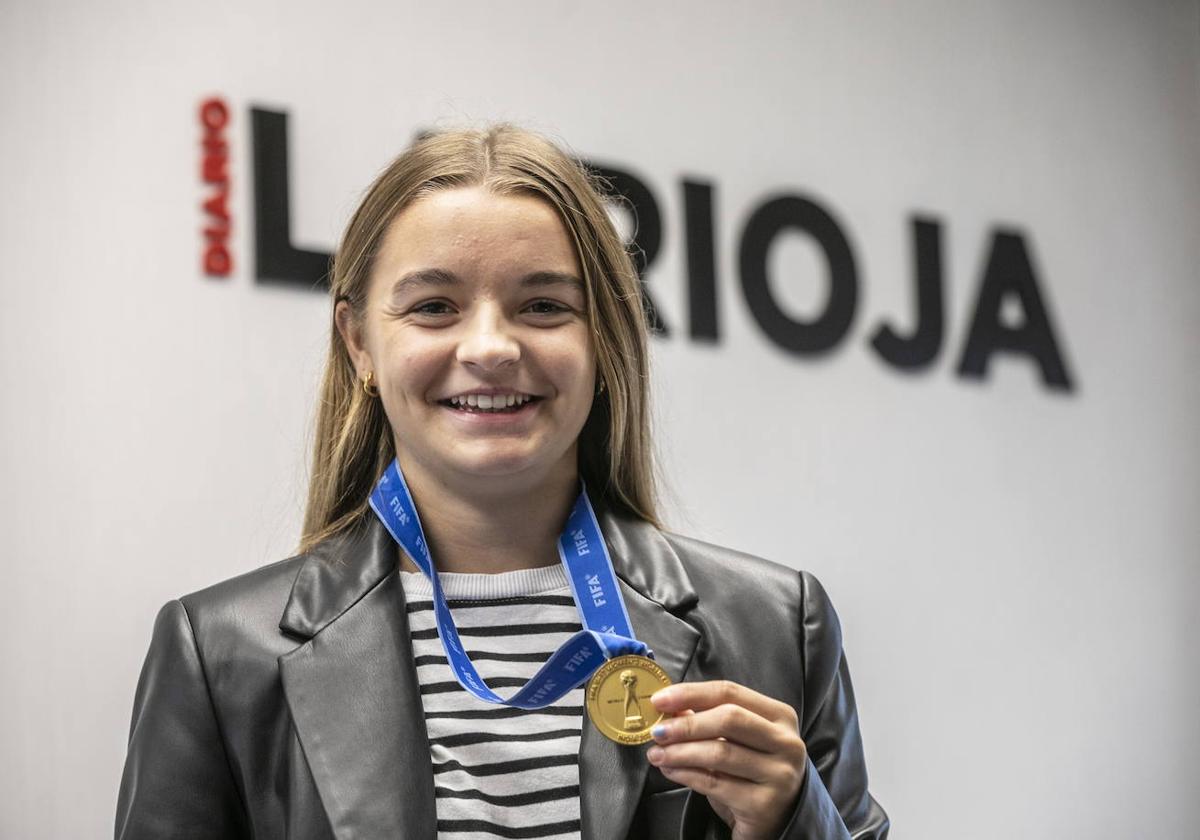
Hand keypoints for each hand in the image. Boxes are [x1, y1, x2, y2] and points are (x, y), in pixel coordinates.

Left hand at [647, 681, 806, 839]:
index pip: (730, 692)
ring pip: (720, 752)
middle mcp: (785, 742)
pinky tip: (670, 770)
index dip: (691, 693)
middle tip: (658, 731)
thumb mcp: (737, 740)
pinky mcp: (764, 804)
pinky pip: (715, 783)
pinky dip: (686, 774)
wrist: (778, 819)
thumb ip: (707, 720)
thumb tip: (669, 707)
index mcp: (780, 716)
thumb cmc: (753, 772)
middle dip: (686, 724)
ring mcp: (778, 774)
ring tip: (657, 754)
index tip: (660, 699)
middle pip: (729, 719)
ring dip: (680, 752)